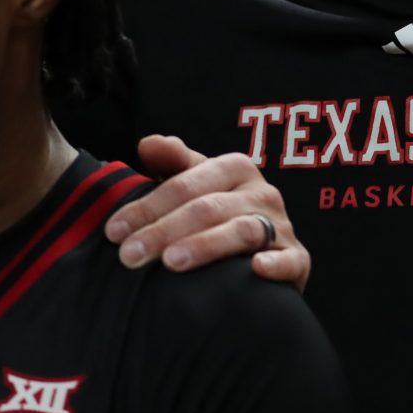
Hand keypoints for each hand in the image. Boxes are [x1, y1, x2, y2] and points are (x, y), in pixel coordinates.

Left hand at [105, 135, 308, 288]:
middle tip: (129, 256)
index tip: (115, 231)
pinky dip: (275, 264)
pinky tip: (255, 269)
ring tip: (171, 262)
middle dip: (163, 231)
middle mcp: (262, 192)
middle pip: (207, 208)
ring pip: (242, 231)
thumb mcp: (196, 185)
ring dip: (205, 246)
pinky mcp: (298, 259)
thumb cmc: (219, 215)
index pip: (185, 184)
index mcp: (236, 168)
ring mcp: (281, 226)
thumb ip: (173, 163)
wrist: (261, 253)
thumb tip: (148, 143)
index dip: (147, 206)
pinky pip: (290, 260)